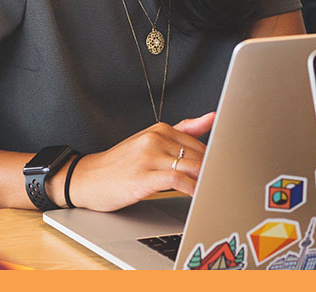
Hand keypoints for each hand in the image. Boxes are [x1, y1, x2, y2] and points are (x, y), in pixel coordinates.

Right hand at [55, 113, 214, 211]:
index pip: (200, 144)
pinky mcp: (143, 177)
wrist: (86, 179)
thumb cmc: (119, 165)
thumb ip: (183, 130)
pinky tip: (198, 198)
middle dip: (216, 172)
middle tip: (228, 184)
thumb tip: (212, 117)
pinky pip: (178, 181)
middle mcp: (154, 139)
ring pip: (192, 166)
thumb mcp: (149, 142)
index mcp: (159, 129)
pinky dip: (193, 189)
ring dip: (208, 181)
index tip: (228, 171)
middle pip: (199, 155)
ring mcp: (148, 157)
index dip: (217, 160)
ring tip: (218, 193)